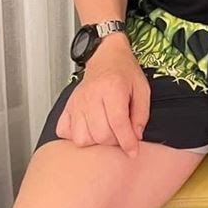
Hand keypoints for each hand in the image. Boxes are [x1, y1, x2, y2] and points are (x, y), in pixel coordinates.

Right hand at [56, 37, 149, 156]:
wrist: (107, 56)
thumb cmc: (125, 72)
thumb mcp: (142, 89)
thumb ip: (141, 115)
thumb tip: (135, 138)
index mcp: (112, 88)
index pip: (118, 123)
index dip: (127, 142)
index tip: (132, 152)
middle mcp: (91, 96)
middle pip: (100, 134)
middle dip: (114, 142)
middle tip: (121, 135)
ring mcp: (77, 102)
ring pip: (82, 138)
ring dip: (96, 141)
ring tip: (105, 131)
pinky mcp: (68, 107)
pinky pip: (65, 132)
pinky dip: (76, 136)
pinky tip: (88, 129)